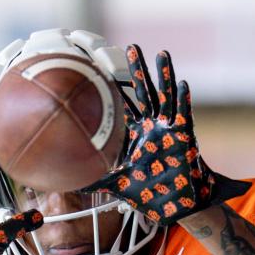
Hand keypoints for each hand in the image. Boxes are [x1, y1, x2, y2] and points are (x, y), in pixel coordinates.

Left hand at [87, 45, 248, 225]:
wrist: (176, 207)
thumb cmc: (151, 195)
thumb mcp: (118, 185)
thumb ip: (96, 180)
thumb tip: (68, 184)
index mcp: (137, 134)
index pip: (125, 106)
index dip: (117, 87)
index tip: (106, 67)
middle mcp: (154, 127)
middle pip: (145, 92)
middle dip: (138, 70)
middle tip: (131, 47)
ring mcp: (170, 130)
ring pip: (166, 97)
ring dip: (164, 76)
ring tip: (161, 54)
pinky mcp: (185, 138)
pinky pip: (184, 115)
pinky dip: (183, 100)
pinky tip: (182, 84)